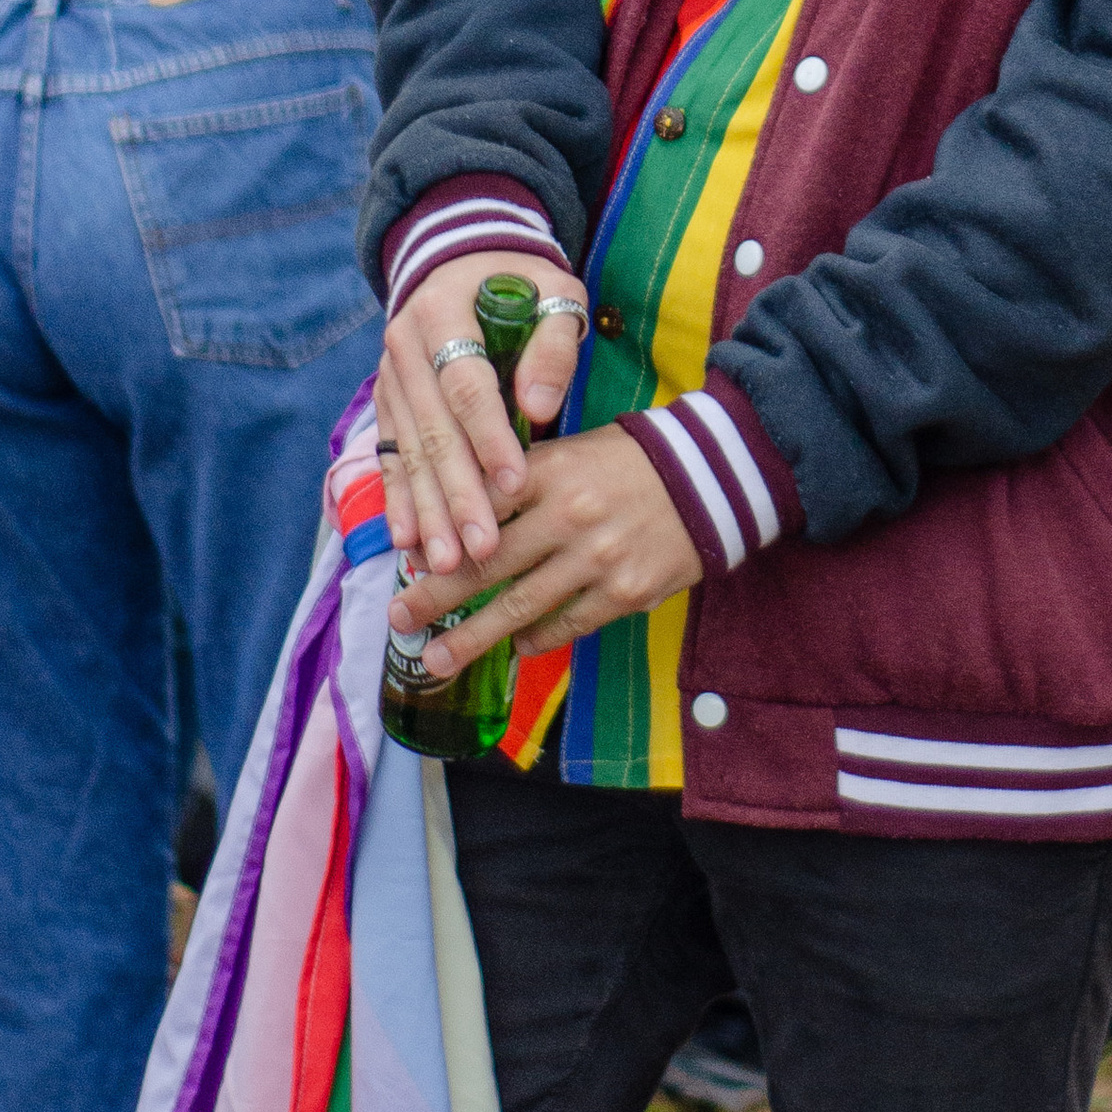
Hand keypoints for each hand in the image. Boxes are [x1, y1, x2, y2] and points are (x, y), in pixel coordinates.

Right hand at [375, 247, 590, 577]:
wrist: (462, 265)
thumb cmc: (522, 284)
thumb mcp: (552, 292)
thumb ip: (552, 344)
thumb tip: (540, 409)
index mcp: (444, 312)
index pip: (466, 385)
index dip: (489, 437)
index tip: (515, 485)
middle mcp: (404, 347)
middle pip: (433, 431)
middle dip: (458, 495)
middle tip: (483, 549)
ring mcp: (390, 378)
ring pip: (408, 453)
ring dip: (428, 511)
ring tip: (448, 562)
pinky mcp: (387, 404)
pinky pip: (389, 457)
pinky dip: (399, 501)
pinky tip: (408, 541)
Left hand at [387, 425, 702, 667]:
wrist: (713, 477)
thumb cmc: (629, 462)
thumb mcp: (572, 451)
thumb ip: (521, 484)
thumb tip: (461, 527)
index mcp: (549, 471)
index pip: (479, 508)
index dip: (439, 539)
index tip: (405, 562)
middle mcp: (569, 515)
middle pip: (488, 565)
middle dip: (436, 596)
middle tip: (397, 618)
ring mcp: (598, 558)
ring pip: (520, 608)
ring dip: (473, 638)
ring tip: (435, 660)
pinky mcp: (626, 592)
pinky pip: (567, 625)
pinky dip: (536, 640)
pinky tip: (516, 649)